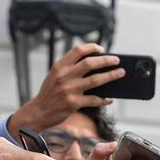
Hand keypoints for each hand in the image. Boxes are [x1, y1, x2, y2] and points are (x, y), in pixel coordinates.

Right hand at [6, 43, 123, 138]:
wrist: (39, 112)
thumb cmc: (49, 94)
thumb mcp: (54, 76)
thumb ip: (68, 68)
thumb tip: (93, 63)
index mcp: (59, 67)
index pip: (78, 51)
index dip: (92, 48)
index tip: (102, 49)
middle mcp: (64, 76)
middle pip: (90, 63)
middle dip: (106, 60)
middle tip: (117, 60)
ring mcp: (69, 90)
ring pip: (96, 80)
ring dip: (111, 76)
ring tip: (120, 73)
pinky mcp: (74, 103)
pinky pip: (94, 100)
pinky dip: (103, 99)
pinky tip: (109, 99)